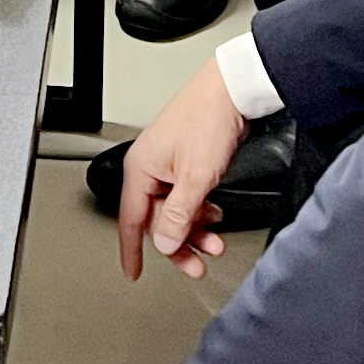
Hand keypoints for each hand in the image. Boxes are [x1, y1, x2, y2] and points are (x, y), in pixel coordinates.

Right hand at [119, 59, 251, 281]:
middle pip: (157, 219)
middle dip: (179, 242)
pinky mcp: (185, 160)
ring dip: (195, 229)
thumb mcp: (195, 177)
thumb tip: (165, 243)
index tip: (133, 272)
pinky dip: (200, 210)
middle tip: (197, 264)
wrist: (232, 90)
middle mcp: (149, 166)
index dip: (132, 250)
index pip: (130, 220)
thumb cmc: (208, 120)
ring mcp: (167, 163)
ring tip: (215, 241)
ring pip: (175, 210)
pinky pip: (186, 196)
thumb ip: (178, 215)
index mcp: (140, 169)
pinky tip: (215, 215)